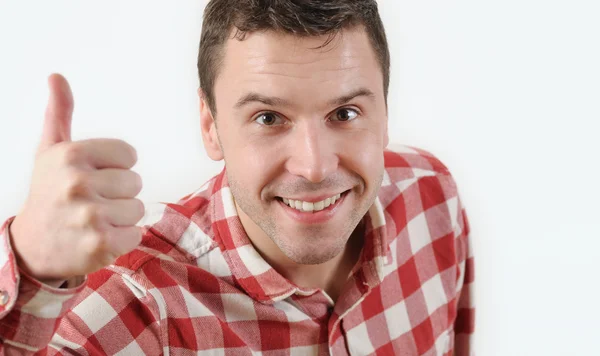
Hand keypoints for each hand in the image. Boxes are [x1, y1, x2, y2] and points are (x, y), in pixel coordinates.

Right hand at [9, 74, 143, 285]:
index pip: (129, 155)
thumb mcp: (50, 151)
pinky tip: (98, 238)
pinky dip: (122, 239)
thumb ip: (60, 113)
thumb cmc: (49, 193)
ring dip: (121, 217)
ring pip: (138, 208)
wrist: (32, 246)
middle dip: (118, 194)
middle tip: (91, 202)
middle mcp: (78, 183)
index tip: (92, 178)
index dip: (115, 168)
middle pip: (135, 182)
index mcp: (71, 155)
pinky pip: (136, 234)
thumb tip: (56, 76)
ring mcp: (89, 216)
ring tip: (94, 221)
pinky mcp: (100, 244)